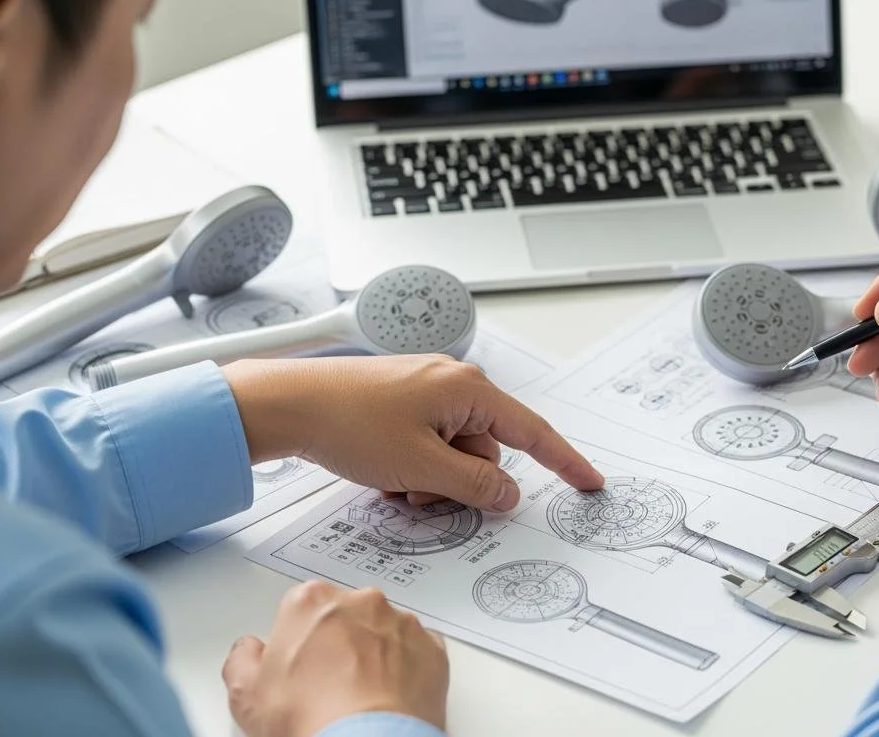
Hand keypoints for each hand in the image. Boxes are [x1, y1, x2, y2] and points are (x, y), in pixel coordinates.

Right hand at [223, 582, 448, 736]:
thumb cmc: (310, 716)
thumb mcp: (245, 693)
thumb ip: (242, 658)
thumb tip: (248, 651)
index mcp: (311, 601)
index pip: (300, 608)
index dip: (297, 641)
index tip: (298, 667)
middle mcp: (360, 601)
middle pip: (344, 614)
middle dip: (338, 641)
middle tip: (329, 684)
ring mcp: (401, 623)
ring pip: (383, 630)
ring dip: (375, 653)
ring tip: (362, 696)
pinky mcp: (432, 648)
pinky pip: (417, 652)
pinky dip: (407, 668)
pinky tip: (390, 697)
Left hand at [224, 356, 603, 511]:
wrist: (288, 404)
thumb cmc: (349, 423)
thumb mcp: (421, 468)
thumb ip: (474, 485)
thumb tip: (507, 493)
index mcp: (469, 390)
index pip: (532, 432)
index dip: (564, 462)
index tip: (590, 482)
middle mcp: (453, 383)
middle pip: (486, 453)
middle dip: (460, 483)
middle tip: (420, 492)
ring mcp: (426, 391)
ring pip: (454, 454)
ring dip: (431, 480)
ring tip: (393, 481)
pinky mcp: (403, 402)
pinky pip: (428, 445)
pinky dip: (413, 467)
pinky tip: (383, 470)